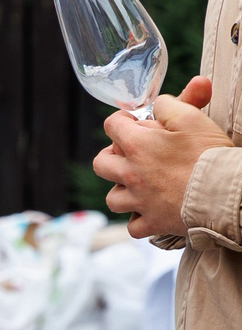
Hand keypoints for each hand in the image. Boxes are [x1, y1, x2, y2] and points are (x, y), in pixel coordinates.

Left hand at [95, 75, 224, 237]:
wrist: (228, 194)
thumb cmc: (211, 155)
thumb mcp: (193, 119)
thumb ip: (171, 106)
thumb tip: (159, 102)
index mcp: (137, 146)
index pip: (112, 126)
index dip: (122, 121)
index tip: (133, 122)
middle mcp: (131, 175)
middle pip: (101, 164)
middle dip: (111, 157)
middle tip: (128, 155)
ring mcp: (141, 202)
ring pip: (113, 198)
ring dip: (122, 191)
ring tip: (138, 186)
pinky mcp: (155, 223)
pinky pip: (134, 227)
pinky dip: (139, 220)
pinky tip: (150, 211)